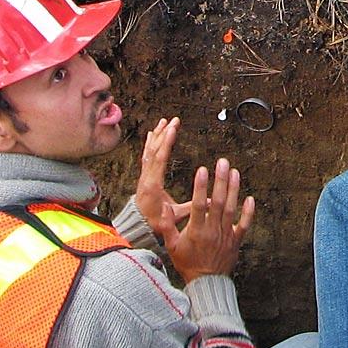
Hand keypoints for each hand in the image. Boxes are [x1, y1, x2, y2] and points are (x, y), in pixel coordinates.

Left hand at [135, 117, 188, 236]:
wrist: (136, 227)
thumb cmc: (154, 223)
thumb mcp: (175, 216)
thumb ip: (191, 208)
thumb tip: (210, 202)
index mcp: (153, 184)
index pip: (160, 159)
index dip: (166, 143)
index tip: (172, 129)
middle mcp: (147, 177)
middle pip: (155, 150)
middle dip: (164, 134)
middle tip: (173, 121)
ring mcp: (144, 176)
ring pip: (149, 151)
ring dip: (157, 135)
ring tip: (164, 122)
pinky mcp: (144, 176)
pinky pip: (147, 155)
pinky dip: (150, 142)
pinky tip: (153, 134)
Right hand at [161, 157, 255, 284]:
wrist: (206, 283)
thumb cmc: (186, 263)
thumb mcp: (172, 246)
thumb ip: (167, 226)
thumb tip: (163, 208)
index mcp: (196, 230)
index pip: (199, 204)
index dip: (201, 186)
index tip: (203, 169)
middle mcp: (212, 231)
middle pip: (218, 201)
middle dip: (220, 180)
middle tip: (222, 161)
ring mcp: (226, 235)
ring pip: (231, 209)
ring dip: (234, 189)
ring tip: (234, 171)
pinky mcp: (236, 241)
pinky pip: (244, 225)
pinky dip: (248, 212)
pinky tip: (250, 198)